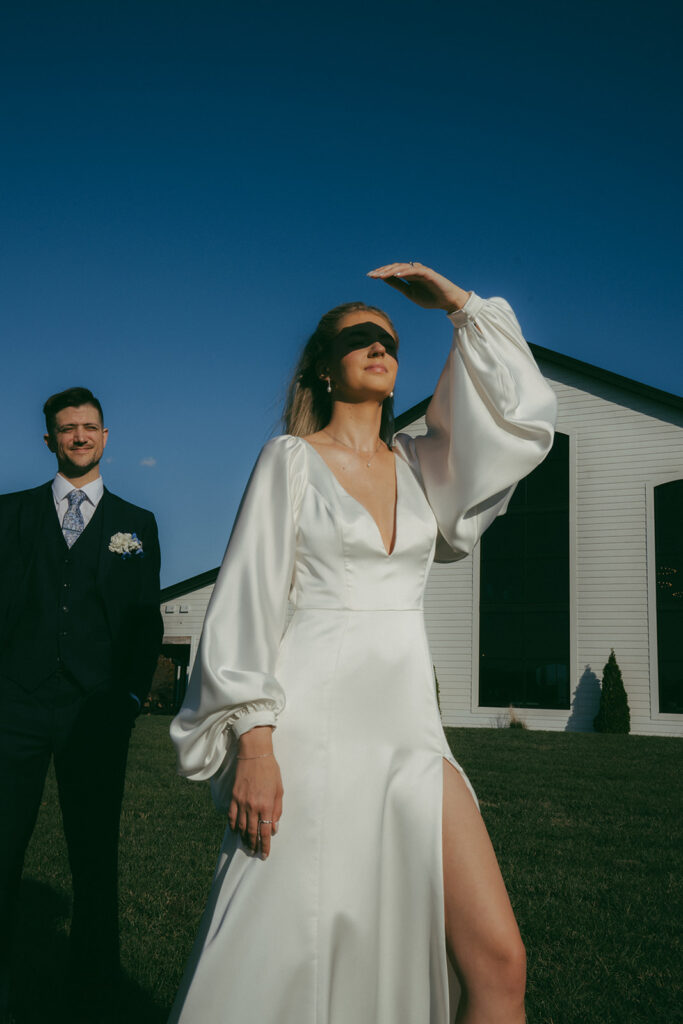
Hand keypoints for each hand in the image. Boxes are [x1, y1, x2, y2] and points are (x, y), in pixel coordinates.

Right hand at [229, 744, 282, 859]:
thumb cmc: (271, 771)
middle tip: (255, 853)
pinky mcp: (234, 797)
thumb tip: (274, 827)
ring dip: (244, 838)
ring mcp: (241, 802)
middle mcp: (253, 806)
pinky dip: (233, 826)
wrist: (255, 755)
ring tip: (246, 845)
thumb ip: (277, 810)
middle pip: (252, 832)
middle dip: (254, 845)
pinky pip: (231, 816)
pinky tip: (235, 831)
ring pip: (241, 826)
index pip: (265, 831)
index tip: (265, 854)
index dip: (265, 845)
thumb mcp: (280, 790)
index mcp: (266, 805)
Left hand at [367, 262, 469, 311]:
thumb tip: (384, 279)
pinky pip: (415, 271)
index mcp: (409, 276)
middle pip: (395, 267)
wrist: (448, 301)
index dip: (381, 273)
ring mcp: (421, 271)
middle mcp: (414, 270)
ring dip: (391, 270)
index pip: (392, 271)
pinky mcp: (428, 273)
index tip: (370, 276)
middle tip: (371, 274)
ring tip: (380, 275)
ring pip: (403, 267)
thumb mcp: (410, 293)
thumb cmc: (430, 298)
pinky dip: (405, 271)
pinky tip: (396, 274)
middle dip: (382, 270)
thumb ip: (398, 285)